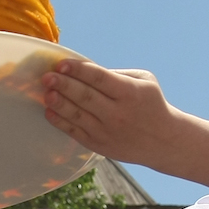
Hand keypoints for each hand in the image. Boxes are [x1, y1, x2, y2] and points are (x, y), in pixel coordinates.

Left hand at [41, 61, 176, 166]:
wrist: (162, 141)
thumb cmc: (150, 103)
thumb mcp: (143, 81)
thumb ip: (115, 74)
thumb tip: (83, 69)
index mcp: (129, 93)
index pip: (99, 78)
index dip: (79, 70)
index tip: (61, 63)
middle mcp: (117, 113)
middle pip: (85, 97)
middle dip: (64, 85)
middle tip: (47, 77)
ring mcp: (107, 131)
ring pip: (78, 115)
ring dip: (59, 104)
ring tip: (46, 93)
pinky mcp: (99, 145)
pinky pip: (75, 132)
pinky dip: (61, 122)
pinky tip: (49, 111)